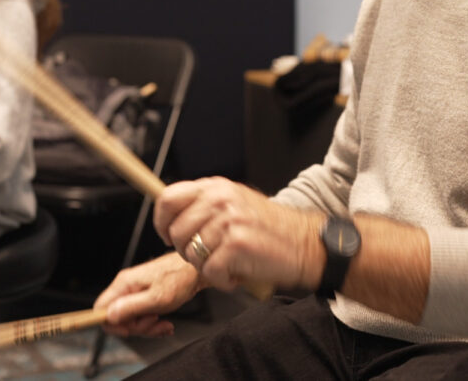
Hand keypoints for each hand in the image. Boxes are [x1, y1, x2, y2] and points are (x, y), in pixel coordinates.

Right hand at [94, 252, 202, 337]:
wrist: (196, 270)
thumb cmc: (180, 278)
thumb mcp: (157, 298)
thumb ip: (131, 307)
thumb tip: (109, 316)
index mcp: (124, 284)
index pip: (100, 309)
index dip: (111, 324)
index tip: (129, 330)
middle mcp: (126, 287)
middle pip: (117, 317)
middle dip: (136, 327)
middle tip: (154, 322)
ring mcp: (135, 292)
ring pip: (131, 320)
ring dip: (148, 327)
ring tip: (164, 323)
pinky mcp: (144, 297)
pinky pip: (141, 316)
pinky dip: (153, 324)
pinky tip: (165, 324)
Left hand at [155, 177, 323, 292]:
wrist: (306, 244)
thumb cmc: (271, 229)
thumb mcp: (235, 203)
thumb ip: (204, 205)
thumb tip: (170, 216)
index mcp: (216, 187)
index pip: (168, 198)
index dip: (161, 222)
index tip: (167, 235)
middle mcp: (220, 199)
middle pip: (176, 231)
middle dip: (187, 251)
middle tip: (208, 256)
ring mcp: (229, 220)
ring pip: (191, 253)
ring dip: (206, 267)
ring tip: (226, 264)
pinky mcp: (237, 244)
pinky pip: (209, 271)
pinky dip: (221, 280)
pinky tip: (235, 275)